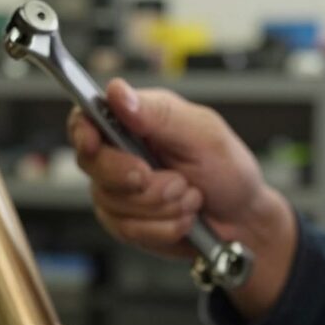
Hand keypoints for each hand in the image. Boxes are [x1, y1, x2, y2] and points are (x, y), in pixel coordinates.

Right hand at [68, 79, 297, 318]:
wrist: (241, 219)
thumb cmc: (227, 170)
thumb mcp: (203, 133)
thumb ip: (159, 114)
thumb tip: (117, 94)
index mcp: (134, 120)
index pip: (86, 119)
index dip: (82, 131)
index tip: (94, 144)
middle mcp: (120, 153)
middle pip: (94, 165)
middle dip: (140, 181)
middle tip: (177, 181)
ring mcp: (117, 191)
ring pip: (114, 203)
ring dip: (162, 206)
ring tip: (190, 197)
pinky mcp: (124, 223)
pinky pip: (129, 230)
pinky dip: (164, 227)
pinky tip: (184, 219)